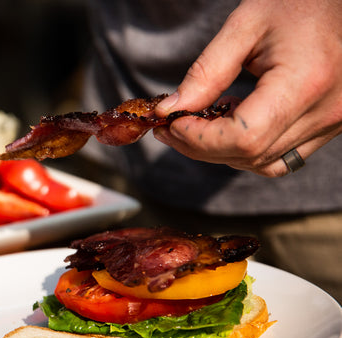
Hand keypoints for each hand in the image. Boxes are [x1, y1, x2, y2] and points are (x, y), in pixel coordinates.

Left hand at [153, 0, 341, 176]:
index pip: (243, 138)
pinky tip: (234, 120)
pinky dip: (249, 149)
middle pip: (249, 154)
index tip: (173, 122)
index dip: (200, 138)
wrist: (340, 1)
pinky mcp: (331, 125)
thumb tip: (170, 111)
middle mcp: (325, 111)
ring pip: (264, 163)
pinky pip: (283, 156)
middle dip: (201, 146)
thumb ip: (206, 72)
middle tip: (171, 125)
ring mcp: (332, 122)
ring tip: (200, 121)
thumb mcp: (244, 25)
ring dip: (223, 151)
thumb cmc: (295, 2)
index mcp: (305, 83)